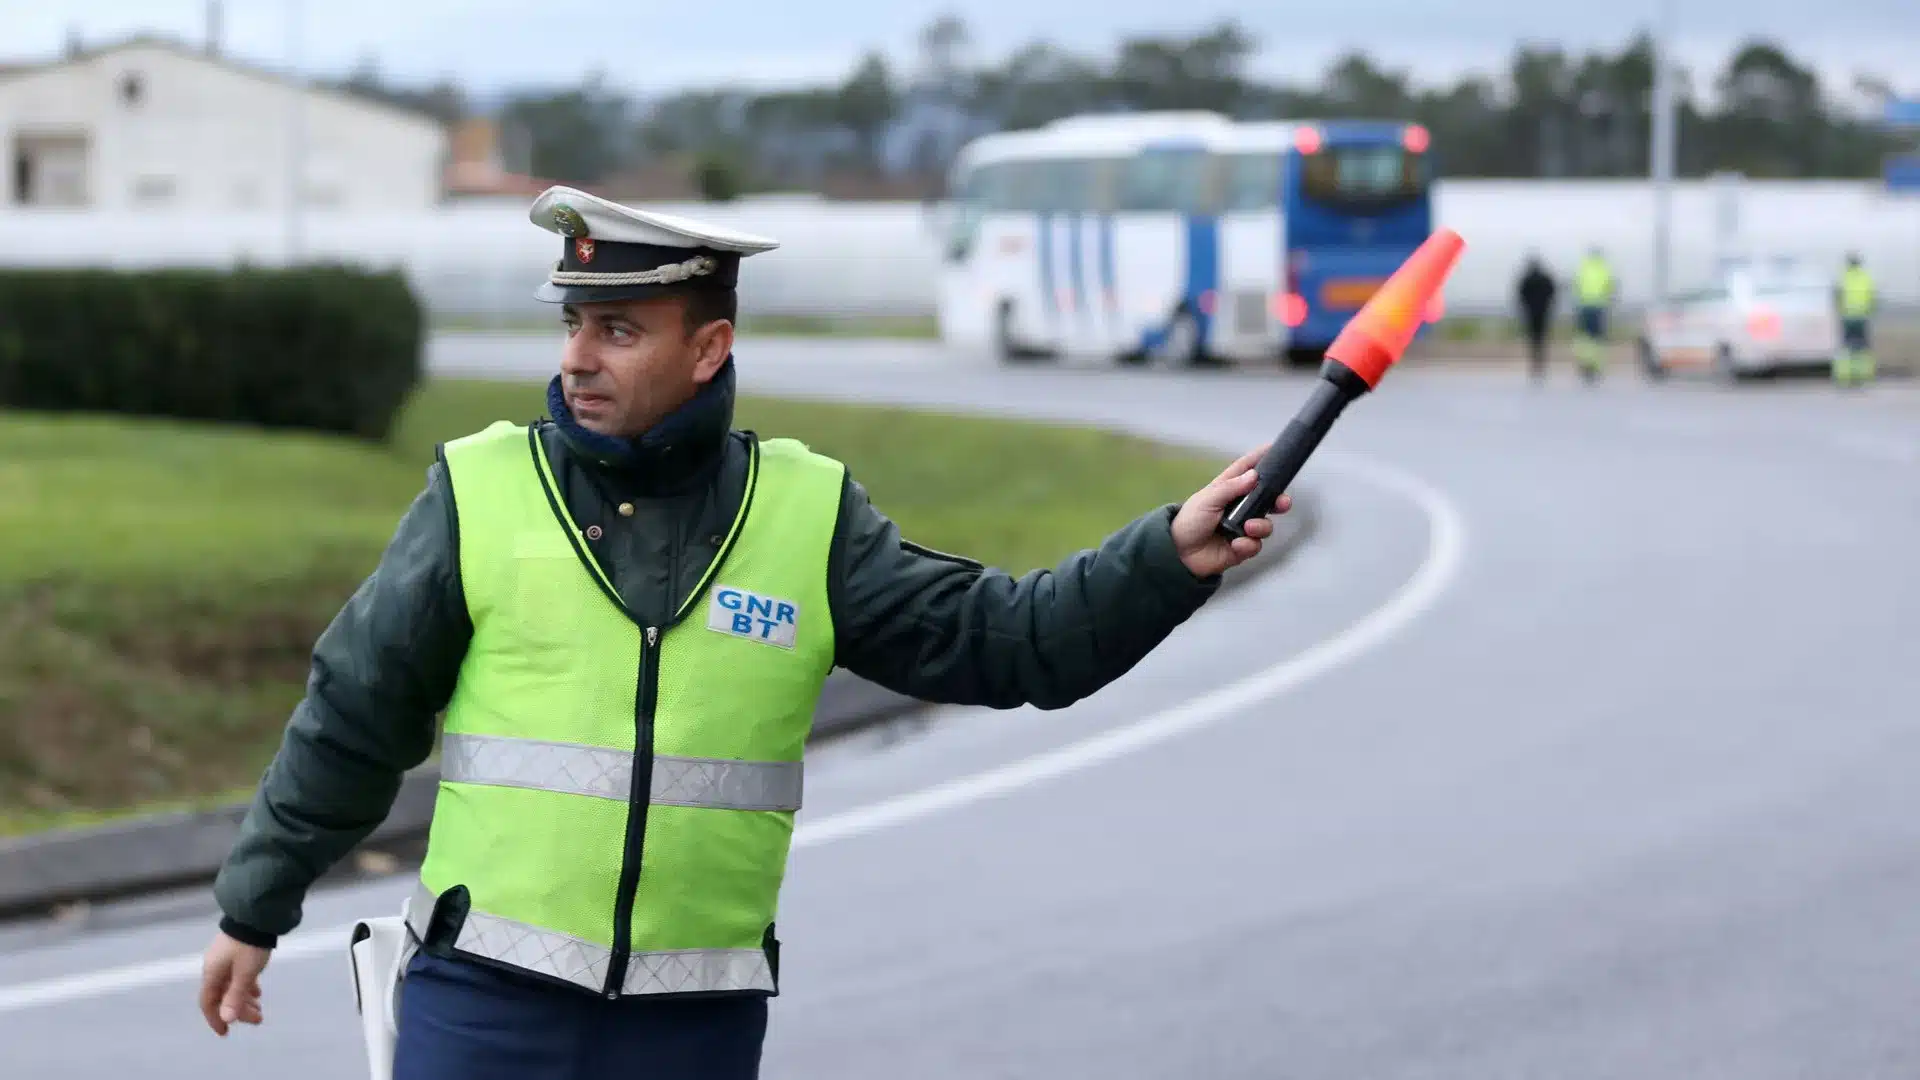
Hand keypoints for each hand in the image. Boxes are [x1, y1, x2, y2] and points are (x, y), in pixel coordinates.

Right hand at [199, 931, 270, 1035]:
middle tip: (258, 1019)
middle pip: (222, 996)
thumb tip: (226, 1019)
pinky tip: (257, 992)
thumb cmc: (249, 946)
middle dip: (238, 1010)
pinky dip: (246, 986)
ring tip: (260, 1008)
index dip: (215, 1019)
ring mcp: (224, 960)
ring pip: (231, 986)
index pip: (208, 1003)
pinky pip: (238, 976)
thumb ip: (235, 996)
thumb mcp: (244, 973)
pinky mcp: (235, 953)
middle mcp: (214, 968)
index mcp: (212, 974)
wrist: (256, 916)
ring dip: (244, 999)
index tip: (225, 1032)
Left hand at [1170, 444, 1289, 579]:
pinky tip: (1236, 545)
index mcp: (1227, 490)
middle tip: (1283, 502)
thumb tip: (1253, 475)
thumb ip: (1231, 488)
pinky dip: (1248, 545)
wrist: (1178, 554)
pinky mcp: (1241, 548)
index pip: (1246, 470)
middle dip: (1279, 500)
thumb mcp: (1207, 499)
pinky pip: (1255, 545)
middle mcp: (1238, 508)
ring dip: (1261, 526)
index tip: (1274, 448)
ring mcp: (1241, 528)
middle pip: (1267, 500)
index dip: (1259, 459)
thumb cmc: (1189, 521)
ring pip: (1265, 524)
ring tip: (1248, 528)